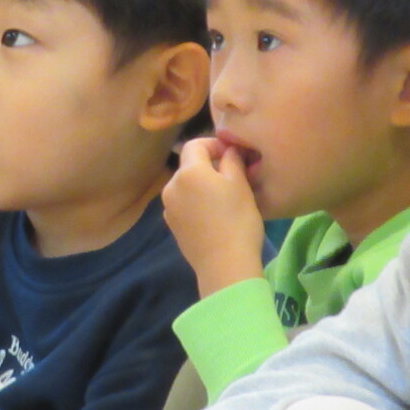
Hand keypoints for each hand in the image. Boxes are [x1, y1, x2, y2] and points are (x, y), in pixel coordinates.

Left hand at [163, 137, 265, 297]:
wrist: (225, 265)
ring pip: (186, 186)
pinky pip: (183, 204)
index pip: (195, 145)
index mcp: (188, 172)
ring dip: (201, 185)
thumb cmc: (237, 220)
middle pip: (189, 166)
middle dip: (209, 166)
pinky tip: (213, 216)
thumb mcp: (240, 184)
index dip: (213, 144)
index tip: (231, 154)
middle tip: (233, 177)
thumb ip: (232, 159)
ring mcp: (169, 208)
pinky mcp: (172, 226)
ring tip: (223, 199)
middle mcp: (171, 186)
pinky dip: (196, 202)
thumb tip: (228, 149)